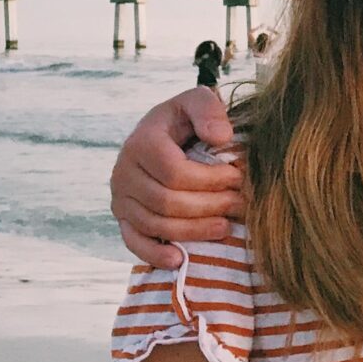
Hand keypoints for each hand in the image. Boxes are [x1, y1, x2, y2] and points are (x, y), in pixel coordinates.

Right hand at [108, 88, 242, 267]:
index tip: (241, 177)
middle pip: (167, 202)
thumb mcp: (197, 101)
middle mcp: (123, 172)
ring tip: (227, 225)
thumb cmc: (186, 119)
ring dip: (195, 230)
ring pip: (156, 224)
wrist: (163, 134)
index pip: (175, 173)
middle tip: (242, 204)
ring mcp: (120, 198)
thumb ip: (209, 110)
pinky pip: (133, 242)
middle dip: (210, 205)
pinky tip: (180, 260)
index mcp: (141, 142)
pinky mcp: (123, 218)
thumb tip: (221, 137)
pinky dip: (155, 255)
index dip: (212, 179)